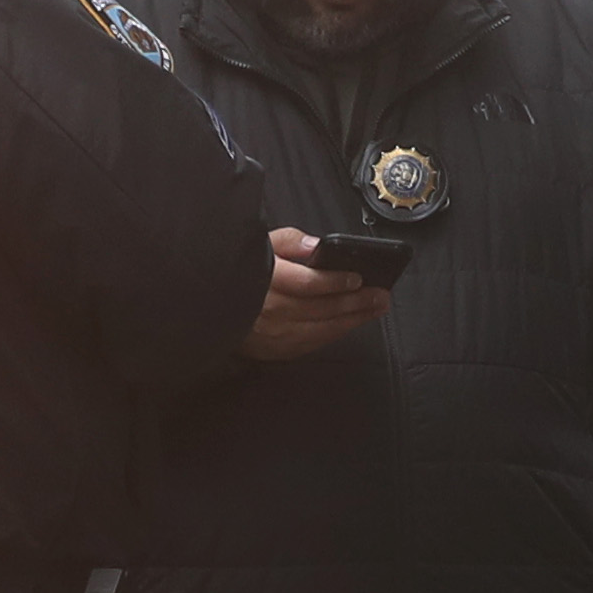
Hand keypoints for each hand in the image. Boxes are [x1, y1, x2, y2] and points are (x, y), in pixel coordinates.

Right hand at [242, 226, 387, 361]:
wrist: (213, 306)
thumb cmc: (241, 275)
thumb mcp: (260, 246)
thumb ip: (288, 242)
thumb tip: (315, 247)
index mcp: (265, 281)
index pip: (307, 283)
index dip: (335, 281)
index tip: (357, 278)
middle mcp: (269, 310)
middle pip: (321, 308)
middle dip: (355, 302)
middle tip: (380, 295)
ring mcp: (272, 334)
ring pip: (321, 330)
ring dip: (352, 320)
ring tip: (374, 309)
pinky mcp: (275, 350)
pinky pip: (312, 344)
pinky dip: (334, 333)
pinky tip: (350, 323)